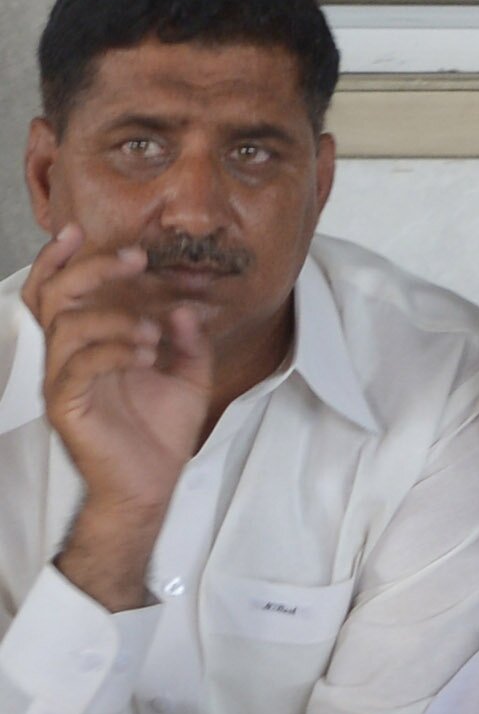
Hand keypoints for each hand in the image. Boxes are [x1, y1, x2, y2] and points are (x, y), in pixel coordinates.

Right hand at [23, 228, 212, 607]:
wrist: (151, 484)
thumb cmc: (159, 430)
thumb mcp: (189, 374)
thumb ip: (189, 338)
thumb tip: (186, 307)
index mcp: (88, 342)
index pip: (59, 292)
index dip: (60, 259)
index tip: (79, 229)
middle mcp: (67, 357)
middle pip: (53, 297)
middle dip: (90, 269)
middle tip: (134, 260)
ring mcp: (63, 381)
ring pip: (66, 328)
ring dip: (113, 318)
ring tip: (151, 331)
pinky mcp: (67, 407)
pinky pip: (77, 368)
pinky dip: (112, 351)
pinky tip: (145, 354)